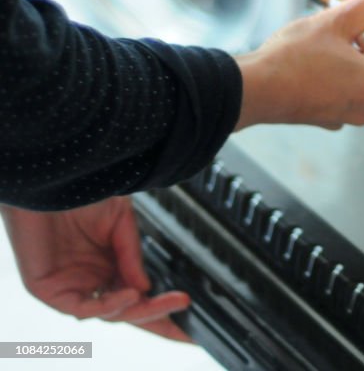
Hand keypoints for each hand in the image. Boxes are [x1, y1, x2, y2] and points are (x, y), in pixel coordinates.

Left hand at [1, 197, 190, 341]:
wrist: (48, 177)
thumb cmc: (78, 192)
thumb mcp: (120, 219)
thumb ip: (131, 254)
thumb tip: (146, 287)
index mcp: (107, 263)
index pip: (137, 292)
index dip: (161, 304)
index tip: (186, 306)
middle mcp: (89, 277)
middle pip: (127, 309)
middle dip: (157, 315)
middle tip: (182, 306)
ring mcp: (70, 285)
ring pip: (108, 312)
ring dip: (137, 310)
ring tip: (162, 300)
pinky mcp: (49, 290)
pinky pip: (82, 307)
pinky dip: (108, 305)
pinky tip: (130, 293)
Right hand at [234, 0, 363, 130]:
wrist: (253, 88)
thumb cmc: (294, 57)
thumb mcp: (334, 19)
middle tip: (346, 31)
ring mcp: (345, 117)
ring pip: (359, 81)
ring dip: (349, 62)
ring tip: (324, 46)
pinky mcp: (324, 118)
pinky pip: (339, 92)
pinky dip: (332, 77)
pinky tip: (312, 63)